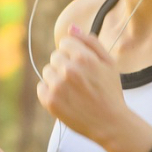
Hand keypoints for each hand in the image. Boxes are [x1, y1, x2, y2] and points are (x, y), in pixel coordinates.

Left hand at [36, 25, 127, 142]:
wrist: (110, 123)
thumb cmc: (110, 92)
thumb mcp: (108, 63)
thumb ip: (90, 42)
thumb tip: (71, 27)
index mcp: (84, 57)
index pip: (64, 43)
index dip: (74, 53)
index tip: (82, 66)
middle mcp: (69, 70)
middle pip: (55, 57)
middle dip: (65, 65)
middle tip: (79, 81)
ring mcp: (57, 86)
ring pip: (47, 71)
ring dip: (57, 78)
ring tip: (73, 91)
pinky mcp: (50, 101)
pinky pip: (41, 87)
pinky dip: (50, 92)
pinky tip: (65, 99)